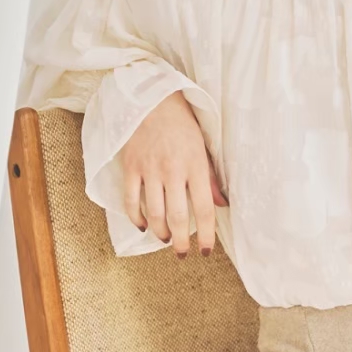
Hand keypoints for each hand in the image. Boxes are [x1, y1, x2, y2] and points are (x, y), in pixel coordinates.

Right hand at [120, 90, 228, 257]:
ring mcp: (150, 169)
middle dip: (181, 241)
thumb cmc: (182, 124)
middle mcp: (173, 170)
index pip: (204, 209)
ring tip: (166, 238)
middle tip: (183, 253)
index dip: (206, 235)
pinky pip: (130, 200)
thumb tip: (221, 206)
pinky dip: (136, 217)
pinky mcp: (131, 166)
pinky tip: (143, 226)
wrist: (152, 99)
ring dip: (160, 232)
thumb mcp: (203, 148)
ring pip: (154, 213)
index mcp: (196, 166)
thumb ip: (211, 179)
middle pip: (177, 216)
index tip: (206, 251)